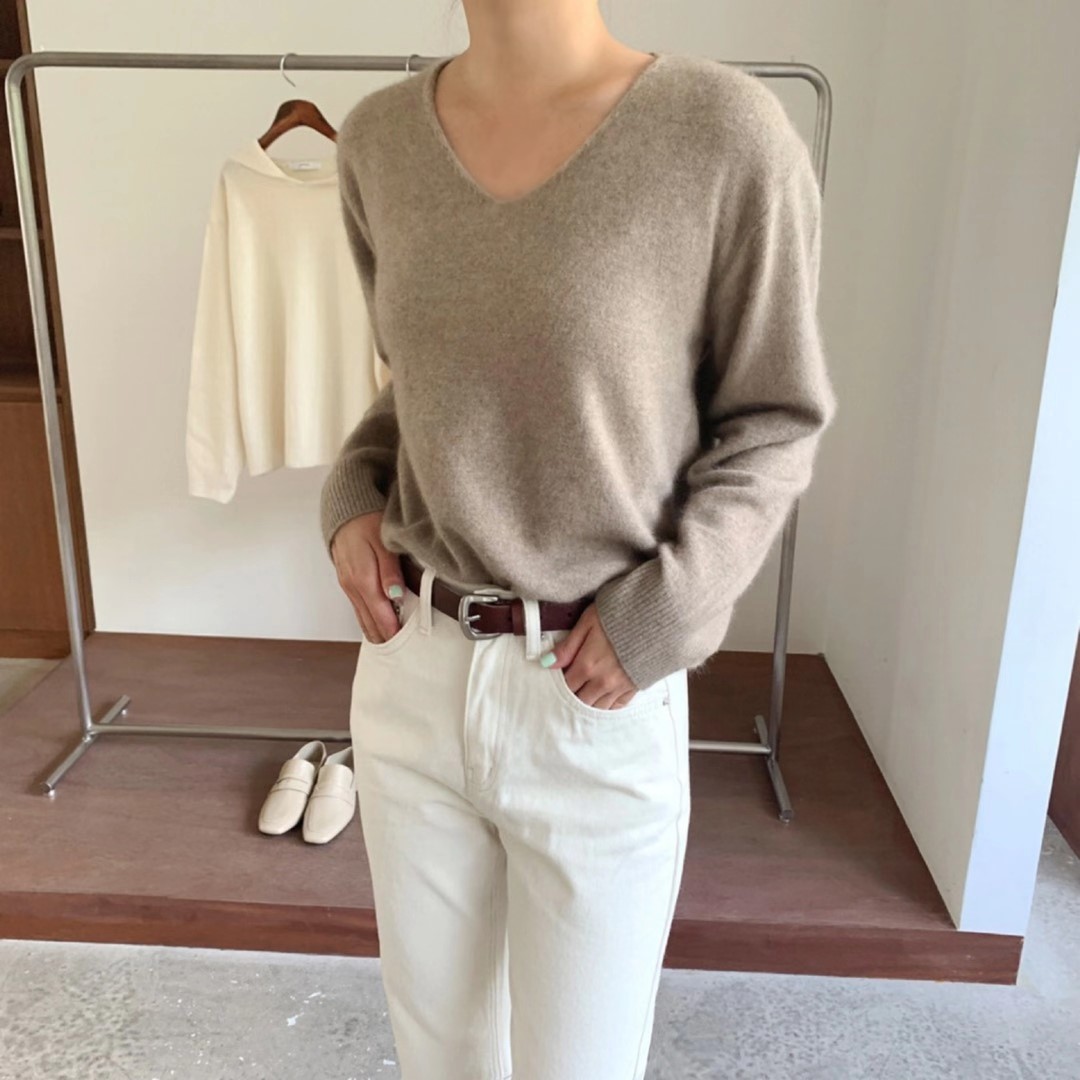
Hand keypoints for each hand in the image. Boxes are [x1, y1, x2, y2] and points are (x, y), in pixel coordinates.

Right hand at [329, 511, 405, 643]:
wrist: (344, 510)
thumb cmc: (366, 522)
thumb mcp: (383, 543)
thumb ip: (390, 570)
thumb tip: (395, 596)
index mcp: (363, 580)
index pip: (381, 615)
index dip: (393, 631)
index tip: (406, 644)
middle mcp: (353, 587)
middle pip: (369, 621)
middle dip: (384, 637)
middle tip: (401, 651)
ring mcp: (348, 585)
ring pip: (362, 617)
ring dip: (375, 631)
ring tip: (390, 645)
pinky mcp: (347, 581)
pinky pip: (358, 607)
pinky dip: (368, 619)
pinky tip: (377, 625)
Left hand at [542, 601, 638, 709]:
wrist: (658, 617)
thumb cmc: (621, 614)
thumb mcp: (588, 622)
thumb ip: (568, 646)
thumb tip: (547, 662)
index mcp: (587, 665)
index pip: (566, 685)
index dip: (559, 684)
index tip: (558, 679)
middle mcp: (602, 681)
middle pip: (579, 700)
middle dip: (573, 696)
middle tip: (571, 687)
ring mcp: (620, 687)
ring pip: (597, 707)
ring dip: (589, 703)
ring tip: (585, 694)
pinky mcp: (635, 687)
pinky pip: (617, 706)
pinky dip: (607, 705)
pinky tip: (603, 698)